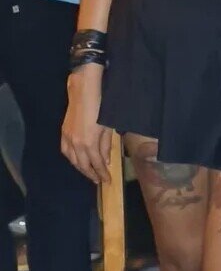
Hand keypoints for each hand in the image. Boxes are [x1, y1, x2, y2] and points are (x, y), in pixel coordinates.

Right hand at [61, 64, 111, 183]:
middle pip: (83, 165)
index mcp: (89, 143)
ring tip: (89, 172)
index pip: (97, 164)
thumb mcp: (107, 127)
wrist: (84, 90)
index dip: (102, 173)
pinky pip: (65, 151)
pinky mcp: (63, 132)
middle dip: (91, 174)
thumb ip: (106, 146)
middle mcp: (76, 144)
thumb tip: (106, 160)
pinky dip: (71, 158)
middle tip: (99, 180)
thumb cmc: (101, 106)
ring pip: (72, 160)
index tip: (107, 180)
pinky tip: (76, 160)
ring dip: (80, 168)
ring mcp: (68, 138)